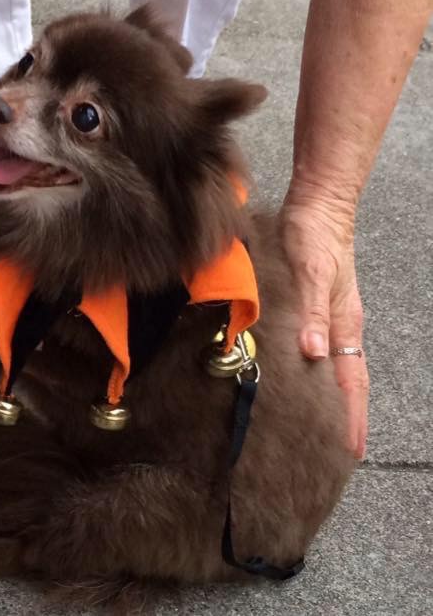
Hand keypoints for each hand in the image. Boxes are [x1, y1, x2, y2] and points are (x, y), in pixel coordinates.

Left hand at [280, 185, 368, 458]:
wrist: (318, 205)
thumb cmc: (314, 236)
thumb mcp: (311, 274)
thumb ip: (312, 313)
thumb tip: (314, 354)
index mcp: (344, 324)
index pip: (352, 384)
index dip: (351, 418)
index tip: (351, 453)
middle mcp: (341, 326)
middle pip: (349, 383)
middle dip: (347, 419)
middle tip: (338, 454)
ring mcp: (330, 316)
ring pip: (337, 368)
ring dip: (334, 399)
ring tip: (325, 428)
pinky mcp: (314, 305)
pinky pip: (322, 349)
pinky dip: (319, 372)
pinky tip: (306, 378)